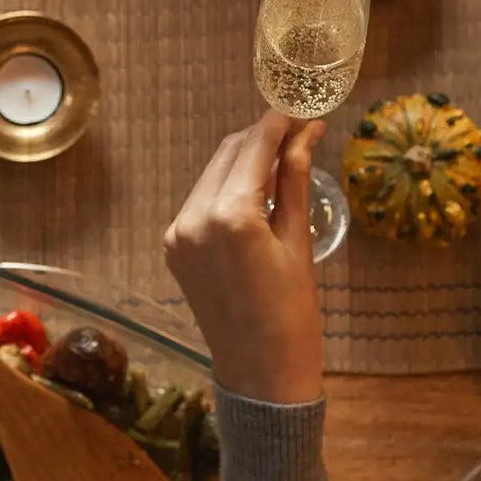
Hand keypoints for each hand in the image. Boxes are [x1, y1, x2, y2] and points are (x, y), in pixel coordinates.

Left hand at [163, 111, 327, 403]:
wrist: (260, 374)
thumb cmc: (292, 313)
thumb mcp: (298, 241)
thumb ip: (294, 179)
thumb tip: (307, 130)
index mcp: (229, 215)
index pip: (254, 146)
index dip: (279, 121)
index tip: (301, 106)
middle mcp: (194, 217)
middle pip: (228, 153)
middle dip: (262, 137)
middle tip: (298, 128)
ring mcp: (178, 232)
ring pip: (213, 174)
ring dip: (244, 160)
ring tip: (283, 158)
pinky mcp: (173, 246)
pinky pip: (201, 201)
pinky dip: (227, 188)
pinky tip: (255, 191)